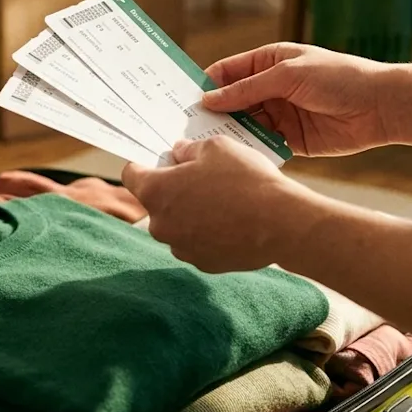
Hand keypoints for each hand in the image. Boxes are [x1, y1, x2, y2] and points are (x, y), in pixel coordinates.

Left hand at [122, 137, 312, 272]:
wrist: (281, 223)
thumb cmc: (245, 180)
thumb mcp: (216, 148)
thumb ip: (189, 149)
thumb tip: (179, 153)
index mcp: (156, 192)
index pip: (130, 175)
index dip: (143, 164)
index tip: (160, 161)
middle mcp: (161, 225)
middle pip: (155, 202)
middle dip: (172, 189)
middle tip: (201, 176)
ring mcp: (181, 248)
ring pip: (177, 224)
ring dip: (190, 212)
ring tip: (221, 199)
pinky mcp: (203, 263)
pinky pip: (197, 242)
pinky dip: (207, 232)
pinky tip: (231, 220)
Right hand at [203, 43, 391, 156]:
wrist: (379, 107)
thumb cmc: (337, 78)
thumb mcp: (288, 76)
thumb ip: (247, 89)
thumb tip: (208, 99)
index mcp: (268, 62)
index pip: (227, 72)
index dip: (205, 85)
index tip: (182, 102)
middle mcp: (270, 88)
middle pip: (231, 102)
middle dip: (212, 114)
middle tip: (186, 130)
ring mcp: (279, 115)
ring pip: (244, 125)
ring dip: (229, 135)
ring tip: (206, 148)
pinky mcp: (290, 140)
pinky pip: (262, 145)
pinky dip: (250, 150)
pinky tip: (234, 159)